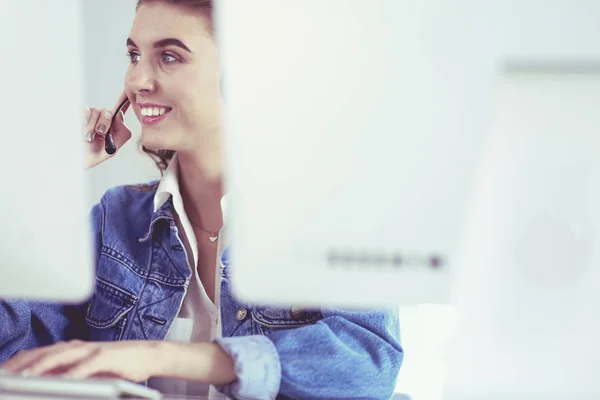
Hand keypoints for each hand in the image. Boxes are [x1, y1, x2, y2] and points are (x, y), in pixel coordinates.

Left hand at [0, 340, 159, 382]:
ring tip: (23, 377)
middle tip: (4, 375)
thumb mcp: (86, 369)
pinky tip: (62, 380)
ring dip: (40, 366)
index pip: (37, 354)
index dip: (17, 362)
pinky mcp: (107, 356)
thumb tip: (42, 381)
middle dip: (21, 365)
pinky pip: (86, 365)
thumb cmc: (117, 364)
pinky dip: (73, 372)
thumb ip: (65, 372)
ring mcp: (92, 350)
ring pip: (60, 357)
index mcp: (71, 349)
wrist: (147, 354)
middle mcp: (78, 346)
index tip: (2, 373)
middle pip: (43, 353)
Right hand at [84, 91, 131, 168]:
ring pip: (97, 111)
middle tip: (100, 133)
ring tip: (87, 137)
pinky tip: (81, 128)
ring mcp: (89, 117)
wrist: (70, 159)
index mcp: (112, 129)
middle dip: (105, 122)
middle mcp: (101, 121)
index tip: (124, 106)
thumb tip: (120, 118)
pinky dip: (84, 118)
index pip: (119, 115)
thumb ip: (121, 135)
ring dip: (92, 125)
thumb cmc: (90, 157)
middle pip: (109, 112)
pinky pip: (84, 110)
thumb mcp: (110, 150)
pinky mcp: (78, 115)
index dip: (123, 107)